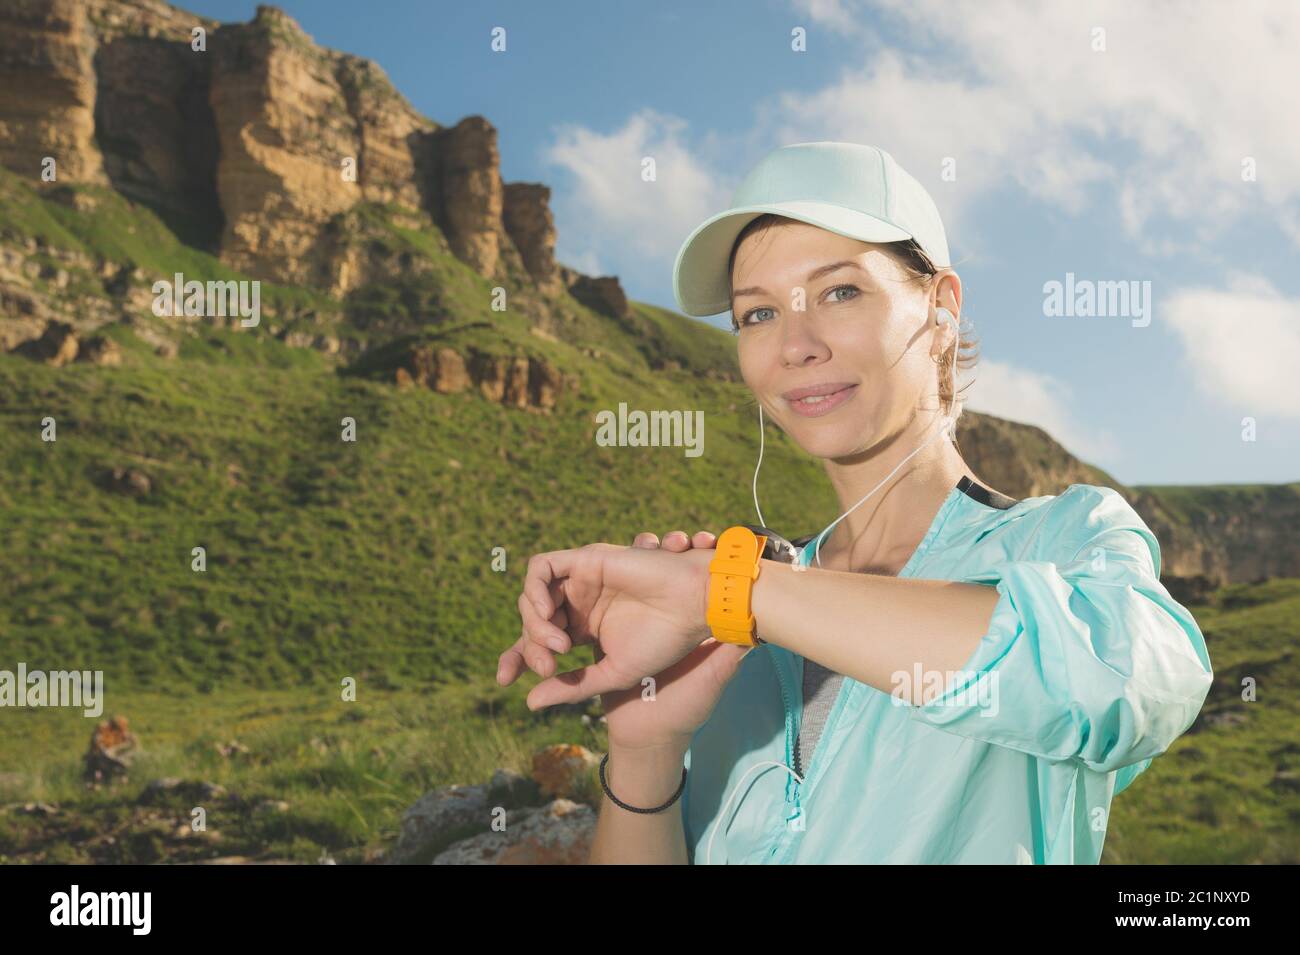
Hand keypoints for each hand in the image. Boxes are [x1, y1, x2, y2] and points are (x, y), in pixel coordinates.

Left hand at [496, 530, 754, 748]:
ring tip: (557, 647)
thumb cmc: (663, 641)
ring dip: (533, 623)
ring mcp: (581, 579)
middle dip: (528, 646)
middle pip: (531, 619)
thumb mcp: (611, 673)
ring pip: (533, 595)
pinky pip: (540, 568)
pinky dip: (534, 590)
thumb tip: (528, 702)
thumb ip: (571, 685)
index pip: (539, 640)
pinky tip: (549, 617)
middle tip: (548, 666)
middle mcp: (579, 601)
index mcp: (585, 626)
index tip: (505, 680)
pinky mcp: (585, 559)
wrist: (693, 609)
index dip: (516, 657)